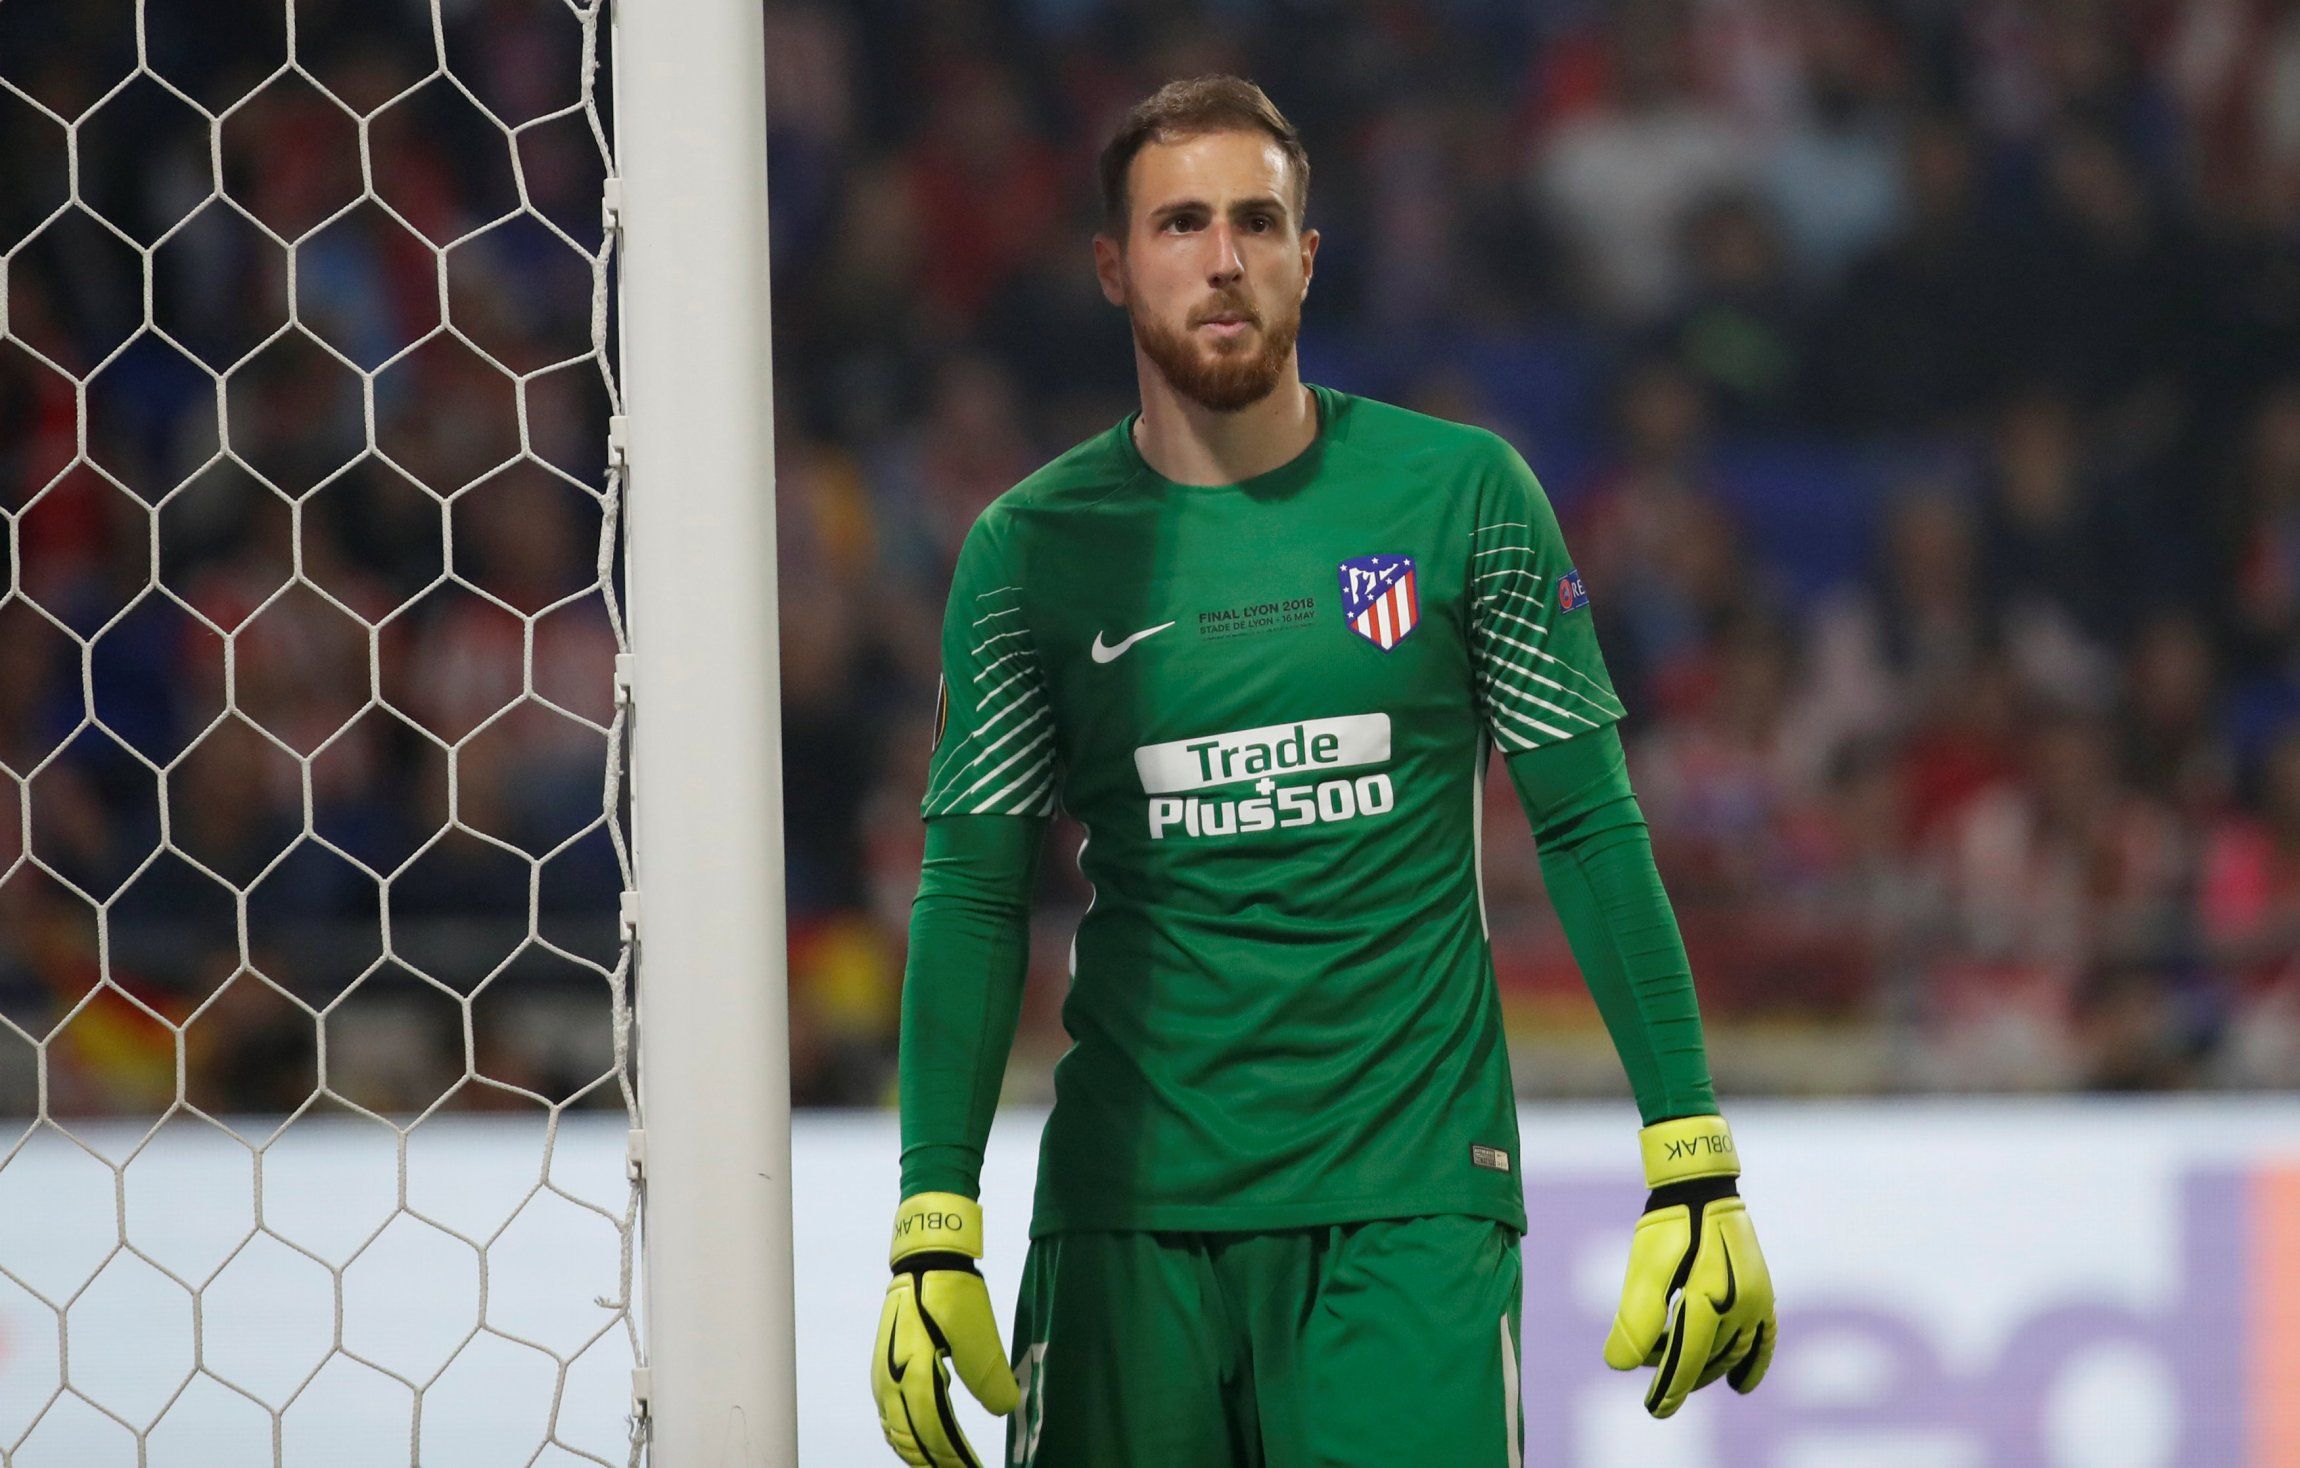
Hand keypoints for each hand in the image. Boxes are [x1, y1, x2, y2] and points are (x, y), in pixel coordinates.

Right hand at [871, 1192, 1018, 1466]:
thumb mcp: (977, 1332)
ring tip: (942, 1462)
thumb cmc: (951, 1293)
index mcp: (913, 1374)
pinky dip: (905, 1436)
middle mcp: (891, 1381)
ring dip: (918, 1452)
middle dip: (935, 1461)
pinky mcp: (884, 1368)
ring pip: (896, 1431)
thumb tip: (1005, 1408)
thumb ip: (989, 1375)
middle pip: (910, 1438)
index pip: (933, 1432)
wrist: (923, 1260)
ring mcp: (884, 1376)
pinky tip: (920, 1437)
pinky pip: (890, 1415)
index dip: (953, 1458)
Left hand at [1604, 1115, 1776, 1417]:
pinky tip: (1740, 1387)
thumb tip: (1619, 1365)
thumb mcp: (1643, 1268)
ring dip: (1707, 1367)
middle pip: (1709, 1358)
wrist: (1700, 1187)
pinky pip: (1763, 1340)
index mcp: (1707, 1296)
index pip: (1687, 1358)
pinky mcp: (1762, 1293)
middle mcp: (1739, 1304)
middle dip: (1683, 1377)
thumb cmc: (1666, 1226)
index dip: (1669, 1388)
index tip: (1653, 1409)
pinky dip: (1753, 1365)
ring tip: (1682, 1373)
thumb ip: (1635, 1317)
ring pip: (1733, 1352)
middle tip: (1657, 1388)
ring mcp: (1755, 1300)